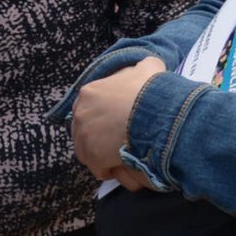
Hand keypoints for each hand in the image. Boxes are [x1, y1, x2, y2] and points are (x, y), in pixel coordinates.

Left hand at [71, 59, 165, 191]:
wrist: (155, 114)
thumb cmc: (151, 91)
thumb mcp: (149, 69)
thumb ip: (145, 67)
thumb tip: (149, 66)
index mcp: (89, 93)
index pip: (89, 109)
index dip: (104, 118)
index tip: (118, 124)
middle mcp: (80, 114)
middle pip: (86, 131)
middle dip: (100, 137)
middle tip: (120, 141)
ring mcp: (83, 137)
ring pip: (89, 151)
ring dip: (102, 154)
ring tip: (121, 155)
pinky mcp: (92, 157)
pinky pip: (98, 168)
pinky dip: (109, 169)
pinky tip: (123, 166)